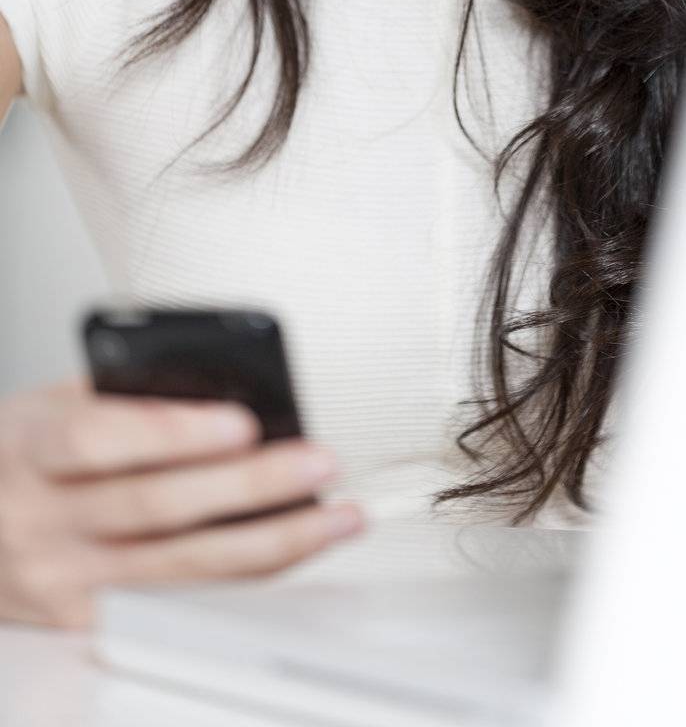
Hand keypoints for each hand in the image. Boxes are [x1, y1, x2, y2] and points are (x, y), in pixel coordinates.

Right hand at [0, 375, 361, 628]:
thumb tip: (228, 385)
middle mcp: (40, 519)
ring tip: (335, 514)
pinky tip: (293, 549)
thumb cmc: (21, 453)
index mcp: (29, 446)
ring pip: (180, 566)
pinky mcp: (84, 620)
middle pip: (157, 507)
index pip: (102, 439)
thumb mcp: (52, 405)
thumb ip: (127, 393)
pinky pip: (179, 599)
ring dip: (272, 540)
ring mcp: (61, 579)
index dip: (177, 432)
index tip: (245, 420)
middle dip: (251, 485)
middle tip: (318, 462)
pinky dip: (243, 574)